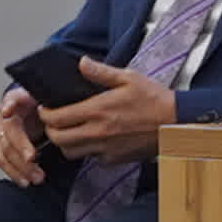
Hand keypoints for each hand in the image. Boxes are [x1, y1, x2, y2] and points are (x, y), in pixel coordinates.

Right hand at [0, 87, 49, 186]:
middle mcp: (4, 117)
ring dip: (19, 167)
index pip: (10, 100)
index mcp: (16, 100)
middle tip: (33, 160)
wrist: (35, 114)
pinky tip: (24, 181)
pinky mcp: (0, 148)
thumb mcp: (49, 99)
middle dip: (20, 149)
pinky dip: (14, 173)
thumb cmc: (43, 108)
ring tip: (36, 177)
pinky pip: (4, 162)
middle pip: (8, 133)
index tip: (7, 111)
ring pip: (4, 152)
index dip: (8, 106)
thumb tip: (57, 96)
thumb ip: (52, 99)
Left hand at [38, 57, 175, 162]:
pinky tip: (93, 139)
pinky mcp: (114, 159)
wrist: (176, 124)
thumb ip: (101, 72)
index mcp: (98, 110)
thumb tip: (81, 62)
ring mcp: (105, 148)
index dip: (45, 114)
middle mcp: (98, 132)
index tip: (45, 108)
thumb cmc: (154, 99)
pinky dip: (86, 151)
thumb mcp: (128, 78)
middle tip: (54, 121)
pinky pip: (91, 158)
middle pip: (58, 138)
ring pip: (71, 152)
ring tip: (70, 131)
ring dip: (65, 143)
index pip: (57, 117)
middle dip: (50, 130)